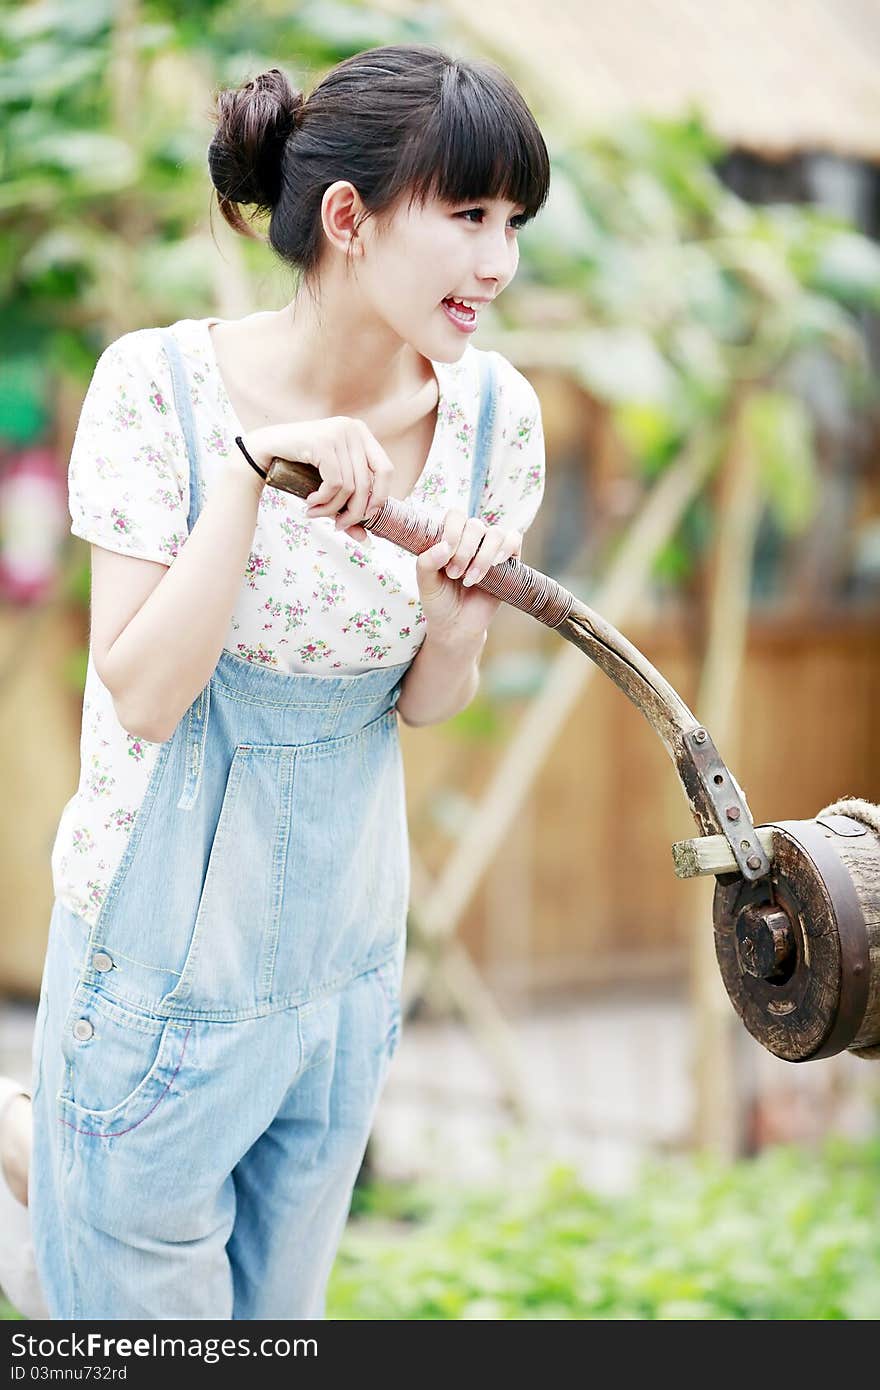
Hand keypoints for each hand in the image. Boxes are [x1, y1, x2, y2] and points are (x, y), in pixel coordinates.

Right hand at [242, 418, 394, 541]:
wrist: (265, 448)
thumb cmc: (300, 466)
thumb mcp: (329, 484)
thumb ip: (348, 506)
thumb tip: (365, 539)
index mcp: (362, 433)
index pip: (386, 469)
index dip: (380, 496)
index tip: (366, 516)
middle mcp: (353, 429)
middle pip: (368, 482)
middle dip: (354, 511)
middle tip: (339, 526)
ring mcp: (339, 433)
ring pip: (350, 486)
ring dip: (332, 508)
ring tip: (316, 513)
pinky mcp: (323, 442)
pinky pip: (334, 483)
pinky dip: (323, 499)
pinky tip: (310, 502)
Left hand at [416, 509, 522, 640]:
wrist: (457, 626)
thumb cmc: (439, 601)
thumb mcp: (425, 583)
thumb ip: (426, 562)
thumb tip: (445, 547)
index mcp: (450, 537)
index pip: (456, 516)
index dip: (453, 530)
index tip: (446, 554)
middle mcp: (471, 539)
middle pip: (475, 525)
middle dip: (464, 551)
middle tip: (454, 574)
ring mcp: (491, 549)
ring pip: (495, 533)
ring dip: (483, 556)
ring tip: (470, 579)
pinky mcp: (509, 561)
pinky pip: (515, 540)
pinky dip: (507, 548)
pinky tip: (496, 563)